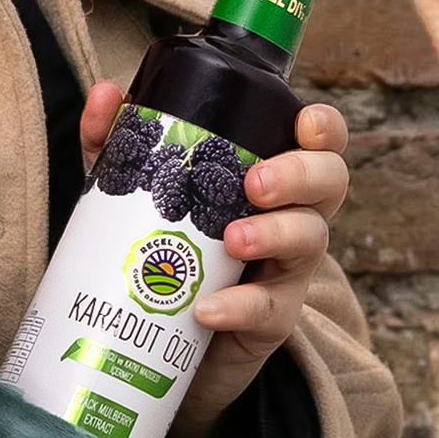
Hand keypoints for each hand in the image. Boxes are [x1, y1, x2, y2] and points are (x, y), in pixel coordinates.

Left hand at [81, 83, 349, 437]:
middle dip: (301, 175)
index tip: (304, 123)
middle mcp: (291, 218)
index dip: (325, 127)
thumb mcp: (138, 192)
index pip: (319, 143)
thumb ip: (123, 144)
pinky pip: (269, 312)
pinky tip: (208, 310)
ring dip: (275, 233)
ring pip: (310, 242)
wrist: (162, 344)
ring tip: (234, 239)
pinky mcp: (269, 323)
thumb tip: (107, 93)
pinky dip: (239, 308)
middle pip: (330, 184)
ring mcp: (284, 272)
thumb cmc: (165, 248)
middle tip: (256, 182)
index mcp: (272, 177)